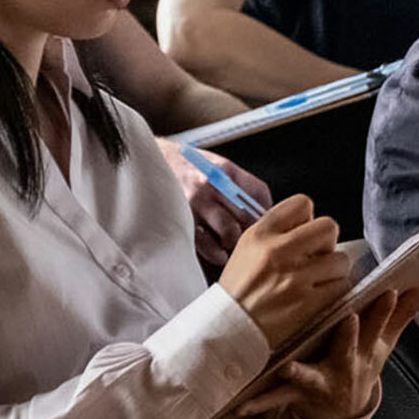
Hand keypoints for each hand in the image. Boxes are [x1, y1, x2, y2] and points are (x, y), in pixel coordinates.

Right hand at [160, 140, 274, 263]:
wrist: (151, 164)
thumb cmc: (189, 169)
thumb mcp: (218, 166)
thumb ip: (242, 185)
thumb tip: (265, 211)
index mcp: (225, 170)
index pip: (258, 194)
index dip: (266, 213)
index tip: (268, 223)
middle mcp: (211, 186)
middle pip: (247, 215)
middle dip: (253, 230)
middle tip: (252, 238)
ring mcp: (194, 204)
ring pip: (230, 232)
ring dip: (235, 242)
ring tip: (233, 244)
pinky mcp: (181, 222)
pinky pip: (207, 245)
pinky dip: (217, 254)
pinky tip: (219, 253)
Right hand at [217, 194, 348, 348]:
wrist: (227, 329)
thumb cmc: (238, 291)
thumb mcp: (246, 249)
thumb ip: (276, 232)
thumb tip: (308, 224)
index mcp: (260, 235)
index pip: (302, 204)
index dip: (308, 219)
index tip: (304, 234)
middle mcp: (277, 251)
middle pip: (328, 227)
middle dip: (327, 242)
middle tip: (316, 257)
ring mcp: (294, 278)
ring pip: (340, 259)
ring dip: (334, 270)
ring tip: (318, 279)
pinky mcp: (307, 303)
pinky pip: (340, 286)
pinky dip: (335, 290)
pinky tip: (320, 295)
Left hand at [238, 285, 418, 418]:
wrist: (338, 409)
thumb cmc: (358, 363)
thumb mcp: (381, 343)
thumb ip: (404, 313)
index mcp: (364, 348)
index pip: (378, 325)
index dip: (385, 310)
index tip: (390, 291)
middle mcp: (345, 365)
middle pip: (349, 349)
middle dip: (350, 337)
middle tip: (349, 320)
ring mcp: (321, 381)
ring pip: (312, 376)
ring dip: (301, 373)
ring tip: (289, 368)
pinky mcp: (297, 394)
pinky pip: (278, 398)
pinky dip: (261, 402)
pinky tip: (244, 404)